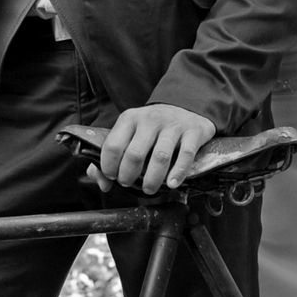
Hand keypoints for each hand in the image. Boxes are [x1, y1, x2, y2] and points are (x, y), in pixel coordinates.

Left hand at [97, 102, 215, 192]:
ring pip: (160, 157)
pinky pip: (185, 155)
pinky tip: (171, 184)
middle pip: (135, 154)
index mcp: (130, 119)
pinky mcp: (193, 132)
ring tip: (148, 188)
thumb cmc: (153, 128)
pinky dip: (178, 173)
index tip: (112, 176)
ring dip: (152, 179)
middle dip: (128, 176)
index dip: (109, 166)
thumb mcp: (130, 133)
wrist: (186, 108)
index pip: (113, 145)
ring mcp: (172, 125)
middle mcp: (150, 120)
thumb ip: (112, 157)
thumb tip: (103, 183)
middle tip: (128, 184)